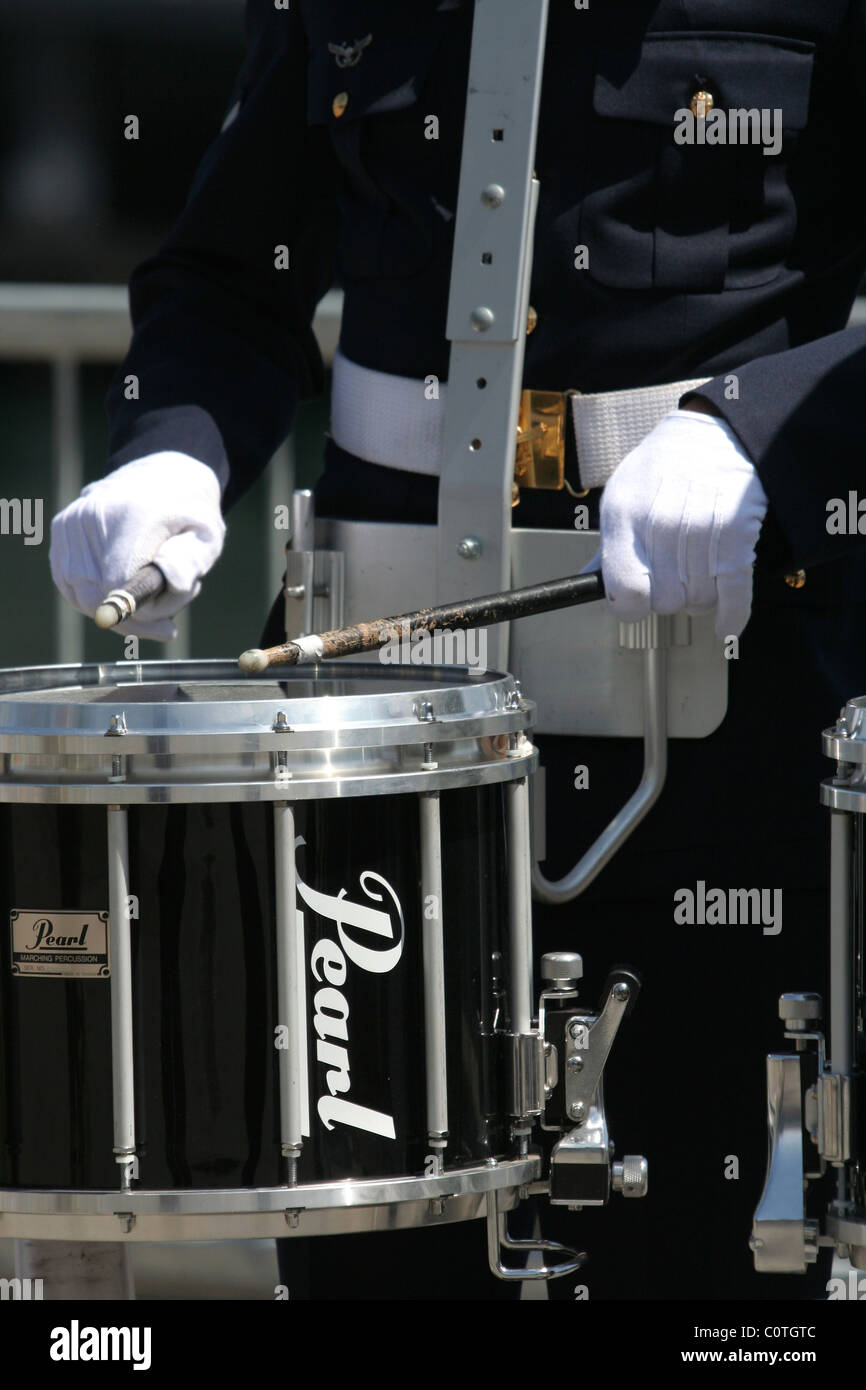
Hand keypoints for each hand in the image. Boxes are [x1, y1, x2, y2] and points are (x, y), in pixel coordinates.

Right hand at [49, 452, 225, 639]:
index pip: (118, 584)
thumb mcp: (207, 537)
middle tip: (165, 626)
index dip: (143, 615)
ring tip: (149, 598)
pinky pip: (72, 584)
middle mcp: (93, 515)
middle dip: (132, 620)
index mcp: (134, 514)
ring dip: (116, 609)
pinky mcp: (62, 529)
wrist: (162, 473)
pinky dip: (98, 596)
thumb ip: (190, 562)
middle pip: (95, 594)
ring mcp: (72, 521)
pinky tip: (127, 588)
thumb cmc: (189, 513)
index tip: (169, 627)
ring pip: (81, 595)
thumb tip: (167, 580)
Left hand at [597, 408, 767, 638]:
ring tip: (697, 566)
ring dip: (700, 595)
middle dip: (669, 595)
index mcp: (625, 518)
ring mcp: (701, 532)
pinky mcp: (737, 536)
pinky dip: (731, 616)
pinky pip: (735, 596)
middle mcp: (661, 526)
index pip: (624, 592)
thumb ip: (609, 545)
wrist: (717, 433)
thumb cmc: (664, 468)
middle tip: (673, 573)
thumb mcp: (622, 497)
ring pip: (699, 602)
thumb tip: (588, 582)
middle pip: (665, 603)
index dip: (629, 605)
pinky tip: (725, 626)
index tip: (635, 602)